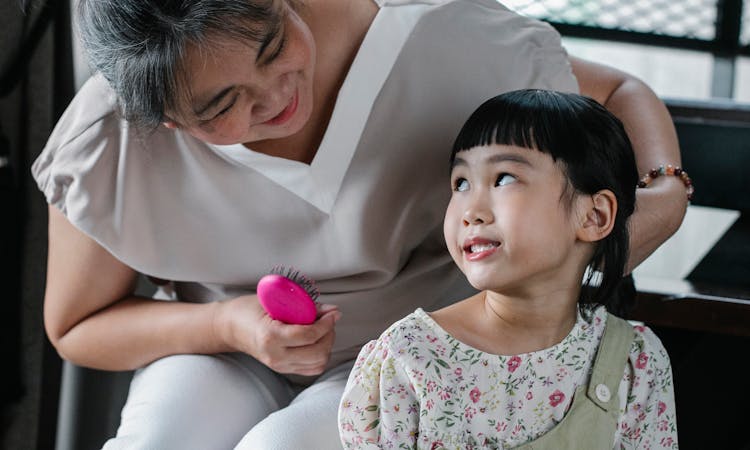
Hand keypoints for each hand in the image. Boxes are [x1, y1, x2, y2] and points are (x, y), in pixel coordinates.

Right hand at [215, 295, 340, 375]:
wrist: (229, 328)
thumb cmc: (249, 309)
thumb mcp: (274, 301)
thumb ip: (304, 305)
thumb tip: (332, 310)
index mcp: (270, 337)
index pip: (308, 335)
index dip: (326, 324)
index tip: (333, 313)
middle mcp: (275, 356)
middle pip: (317, 352)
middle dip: (329, 335)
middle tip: (329, 320)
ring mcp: (279, 366)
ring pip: (318, 363)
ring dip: (327, 345)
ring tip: (323, 330)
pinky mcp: (283, 370)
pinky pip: (312, 368)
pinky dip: (321, 355)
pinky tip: (317, 340)